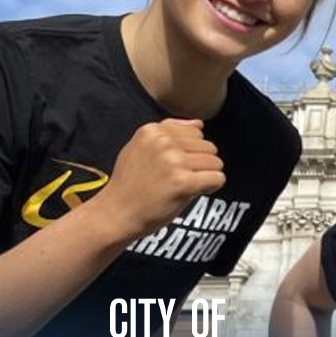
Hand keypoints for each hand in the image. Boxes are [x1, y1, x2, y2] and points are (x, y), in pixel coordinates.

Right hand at [94, 119, 225, 239]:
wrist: (118, 212)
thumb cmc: (132, 183)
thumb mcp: (141, 148)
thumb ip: (169, 133)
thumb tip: (199, 124)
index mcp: (153, 130)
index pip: (196, 133)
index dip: (191, 152)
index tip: (174, 165)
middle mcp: (163, 142)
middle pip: (209, 147)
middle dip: (201, 164)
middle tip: (179, 178)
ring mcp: (173, 161)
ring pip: (216, 163)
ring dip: (206, 176)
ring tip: (183, 185)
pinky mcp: (183, 182)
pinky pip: (218, 178)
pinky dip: (211, 188)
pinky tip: (192, 192)